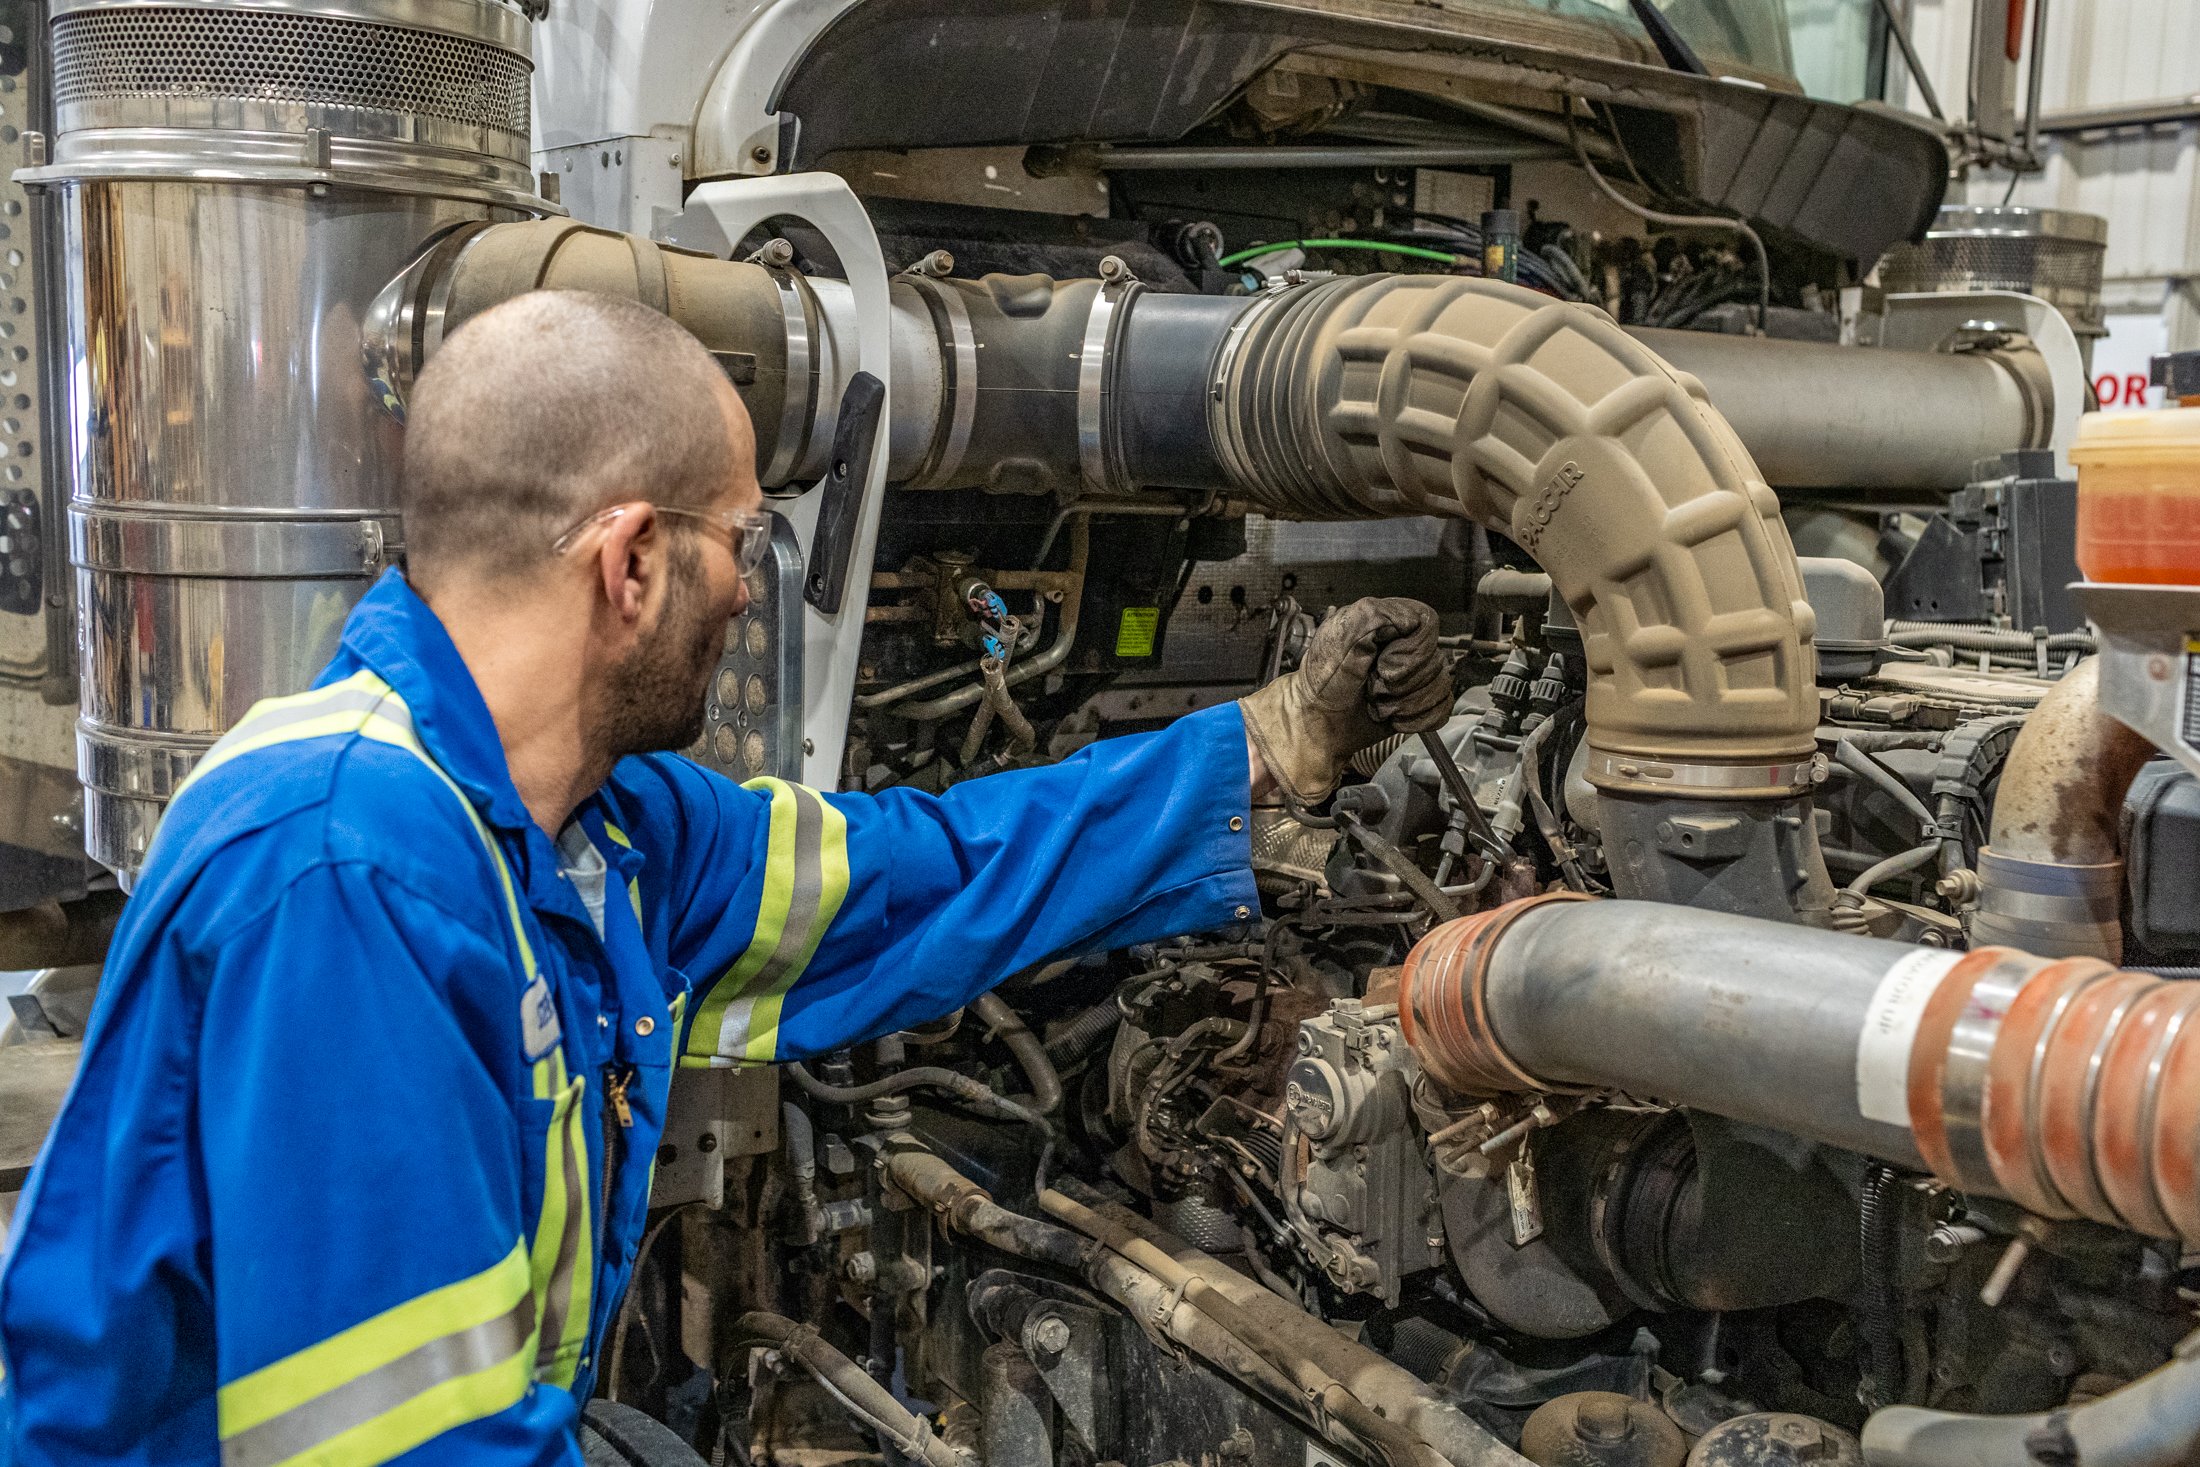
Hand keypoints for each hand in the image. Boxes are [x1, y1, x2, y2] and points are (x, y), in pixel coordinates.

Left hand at [1237, 597, 1450, 806]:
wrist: (1317, 722)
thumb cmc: (1322, 681)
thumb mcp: (1341, 634)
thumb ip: (1376, 616)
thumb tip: (1408, 620)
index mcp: (1389, 621)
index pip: (1428, 625)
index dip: (1408, 651)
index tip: (1382, 665)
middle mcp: (1404, 646)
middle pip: (1435, 662)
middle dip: (1400, 684)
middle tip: (1372, 686)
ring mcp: (1413, 676)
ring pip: (1439, 687)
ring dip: (1404, 704)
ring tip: (1377, 701)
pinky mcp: (1418, 702)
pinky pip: (1441, 710)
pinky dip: (1415, 719)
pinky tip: (1392, 716)